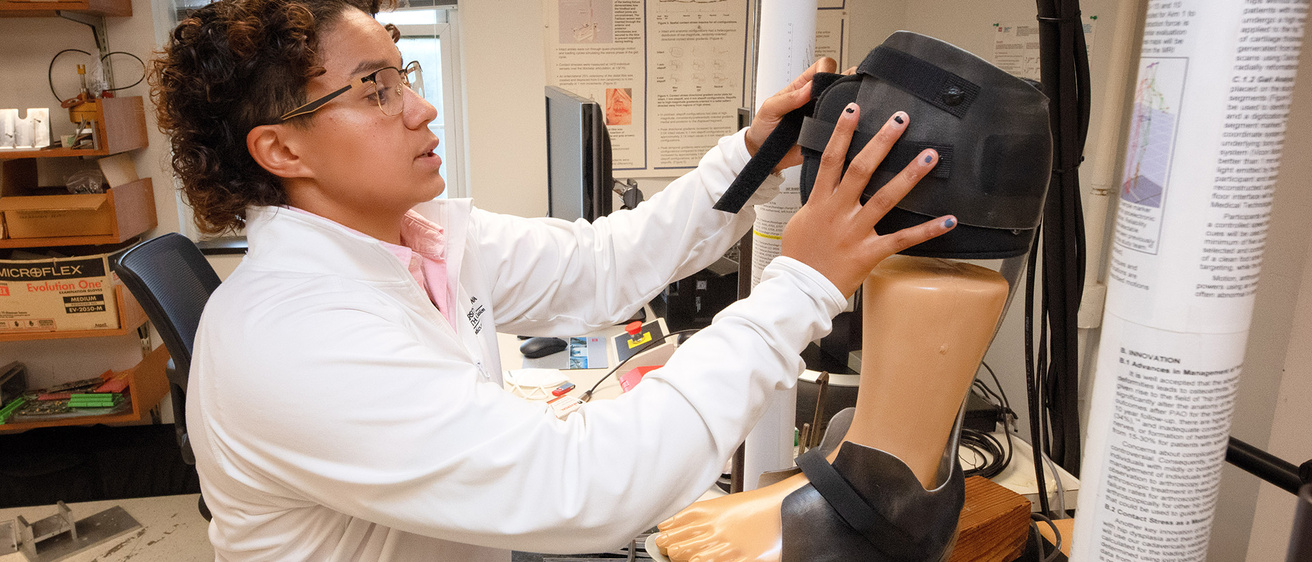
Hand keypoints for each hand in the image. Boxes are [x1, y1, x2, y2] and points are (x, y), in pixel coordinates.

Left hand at [744, 57, 837, 172]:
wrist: (763, 154)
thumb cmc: (764, 129)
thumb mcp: (770, 109)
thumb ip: (788, 98)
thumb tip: (808, 88)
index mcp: (802, 87)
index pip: (822, 67)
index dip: (827, 69)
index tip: (824, 79)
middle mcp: (815, 100)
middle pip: (840, 82)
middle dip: (843, 85)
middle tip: (835, 96)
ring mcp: (823, 116)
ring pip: (845, 104)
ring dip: (845, 107)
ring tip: (834, 115)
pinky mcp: (826, 133)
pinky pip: (841, 128)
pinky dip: (844, 128)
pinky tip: (837, 130)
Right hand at [780, 104, 956, 296]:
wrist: (799, 289)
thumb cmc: (799, 257)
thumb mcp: (800, 221)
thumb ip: (817, 202)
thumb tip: (826, 188)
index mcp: (820, 202)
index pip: (831, 159)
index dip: (842, 132)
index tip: (854, 110)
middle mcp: (839, 212)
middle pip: (861, 169)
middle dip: (881, 142)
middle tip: (900, 121)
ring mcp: (855, 231)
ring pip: (885, 197)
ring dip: (909, 174)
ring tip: (929, 155)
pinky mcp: (869, 252)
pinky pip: (902, 239)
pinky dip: (927, 230)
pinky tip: (948, 219)